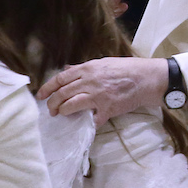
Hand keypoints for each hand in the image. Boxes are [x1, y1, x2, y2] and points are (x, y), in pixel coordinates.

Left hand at [37, 57, 167, 124]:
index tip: (40, 95)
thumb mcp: (103, 63)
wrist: (146, 78)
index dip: (47, 88)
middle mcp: (90, 82)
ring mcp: (98, 96)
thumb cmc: (126, 69)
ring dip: (63, 112)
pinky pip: (93, 119)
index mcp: (87, 69)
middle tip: (50, 109)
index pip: (60, 79)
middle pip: (62, 94)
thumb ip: (83, 69)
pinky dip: (88, 123)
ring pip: (71, 106)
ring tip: (61, 115)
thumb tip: (67, 70)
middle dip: (53, 103)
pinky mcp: (108, 109)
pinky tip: (86, 123)